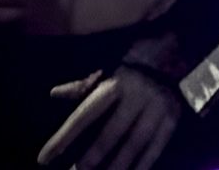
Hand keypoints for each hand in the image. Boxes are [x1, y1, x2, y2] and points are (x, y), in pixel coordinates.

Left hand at [40, 67, 185, 169]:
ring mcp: (157, 109)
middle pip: (111, 134)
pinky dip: (142, 165)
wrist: (175, 59)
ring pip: (134, 144)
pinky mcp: (172, 120)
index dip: (63, 138)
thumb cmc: (130, 71)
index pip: (84, 116)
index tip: (44, 159)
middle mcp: (137, 97)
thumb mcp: (105, 73)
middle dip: (91, 158)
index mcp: (115, 85)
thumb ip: (81, 87)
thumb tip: (54, 93)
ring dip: (116, 167)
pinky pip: (155, 148)